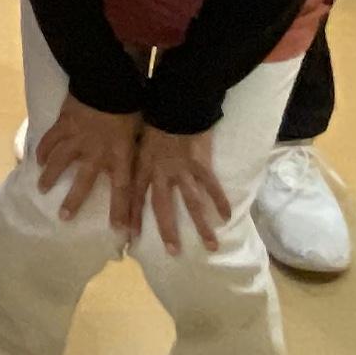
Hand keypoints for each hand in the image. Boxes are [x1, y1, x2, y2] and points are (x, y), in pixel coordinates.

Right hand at [30, 98, 139, 228]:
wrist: (110, 80)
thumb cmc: (131, 103)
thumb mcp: (141, 131)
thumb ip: (139, 148)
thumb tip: (148, 161)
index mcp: (119, 154)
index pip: (122, 189)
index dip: (121, 211)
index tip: (119, 231)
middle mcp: (96, 152)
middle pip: (83, 182)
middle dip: (73, 201)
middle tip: (63, 217)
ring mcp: (77, 138)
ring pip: (60, 162)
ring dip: (50, 176)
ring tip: (41, 188)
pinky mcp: (64, 123)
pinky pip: (50, 140)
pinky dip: (43, 150)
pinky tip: (37, 159)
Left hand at [131, 127, 232, 256]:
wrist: (176, 103)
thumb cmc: (155, 117)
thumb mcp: (138, 138)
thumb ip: (136, 157)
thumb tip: (128, 169)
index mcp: (144, 166)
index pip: (134, 196)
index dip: (132, 216)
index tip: (130, 236)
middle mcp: (162, 173)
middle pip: (163, 207)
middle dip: (167, 231)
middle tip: (173, 252)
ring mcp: (183, 170)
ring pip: (192, 203)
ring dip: (201, 225)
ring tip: (211, 245)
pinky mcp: (202, 164)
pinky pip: (212, 186)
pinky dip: (220, 201)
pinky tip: (227, 216)